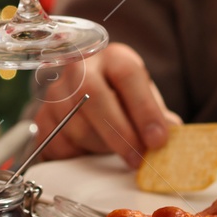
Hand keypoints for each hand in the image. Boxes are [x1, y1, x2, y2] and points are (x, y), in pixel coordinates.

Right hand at [32, 43, 181, 166]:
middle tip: (138, 160)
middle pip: (93, 95)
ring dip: (100, 146)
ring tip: (116, 154)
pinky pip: (56, 141)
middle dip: (119, 133)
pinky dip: (76, 153)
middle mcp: (80, 66)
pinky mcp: (41, 116)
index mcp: (114, 57)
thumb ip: (159, 117)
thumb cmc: (123, 101)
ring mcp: (56, 91)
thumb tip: (175, 136)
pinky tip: (90, 153)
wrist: (87, 98)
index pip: (128, 74)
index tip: (159, 140)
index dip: (144, 109)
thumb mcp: (145, 102)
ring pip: (75, 123)